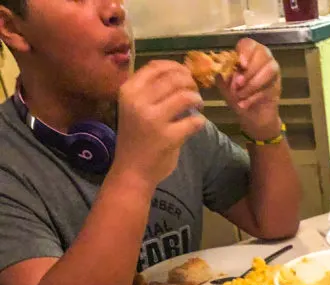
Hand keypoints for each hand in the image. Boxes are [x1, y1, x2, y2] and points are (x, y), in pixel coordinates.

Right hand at [114, 61, 205, 186]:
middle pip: (173, 79)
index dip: (175, 67)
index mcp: (129, 90)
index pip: (156, 66)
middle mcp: (139, 101)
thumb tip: (179, 73)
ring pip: (185, 97)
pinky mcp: (168, 137)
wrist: (132, 171)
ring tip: (198, 106)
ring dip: (197, 99)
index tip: (185, 74)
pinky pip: (193, 121)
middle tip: (195, 91)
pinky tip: (197, 123)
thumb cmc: (135, 138)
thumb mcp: (134, 107)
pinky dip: (199, 121)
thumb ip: (151, 91)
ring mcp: (153, 119)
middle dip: (190, 82)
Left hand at [218, 39, 281, 140]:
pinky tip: (244, 105)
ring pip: (268, 70)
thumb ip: (223, 75)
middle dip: (249, 71)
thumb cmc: (237, 95)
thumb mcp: (224, 85)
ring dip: (253, 84)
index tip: (241, 65)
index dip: (245, 52)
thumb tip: (223, 69)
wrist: (250, 116)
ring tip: (240, 96)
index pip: (248, 44)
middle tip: (238, 85)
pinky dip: (254, 97)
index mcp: (247, 53)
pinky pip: (269, 87)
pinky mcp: (277, 84)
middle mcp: (262, 57)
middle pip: (261, 54)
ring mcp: (272, 70)